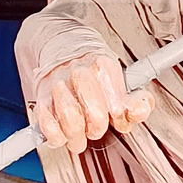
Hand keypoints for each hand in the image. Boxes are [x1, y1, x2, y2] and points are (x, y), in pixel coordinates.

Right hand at [31, 53, 154, 153]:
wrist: (63, 46)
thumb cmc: (96, 72)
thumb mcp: (122, 80)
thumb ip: (136, 100)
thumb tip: (140, 110)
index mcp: (104, 67)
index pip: (117, 106)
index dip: (118, 118)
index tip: (115, 117)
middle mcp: (80, 73)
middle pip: (96, 114)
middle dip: (97, 129)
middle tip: (95, 129)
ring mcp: (58, 84)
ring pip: (70, 119)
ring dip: (76, 135)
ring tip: (78, 136)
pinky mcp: (42, 95)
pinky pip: (48, 124)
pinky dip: (56, 135)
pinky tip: (62, 134)